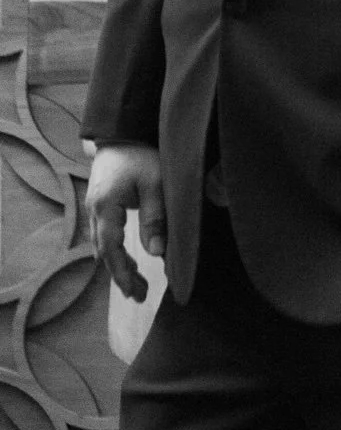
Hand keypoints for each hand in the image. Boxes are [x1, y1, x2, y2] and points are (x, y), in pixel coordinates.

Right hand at [86, 145, 165, 301]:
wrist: (121, 133)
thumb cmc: (141, 155)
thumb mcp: (155, 183)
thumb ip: (155, 217)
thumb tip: (156, 253)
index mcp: (105, 206)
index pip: (111, 248)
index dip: (122, 273)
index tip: (135, 292)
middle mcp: (94, 210)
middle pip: (105, 252)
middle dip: (121, 276)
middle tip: (139, 296)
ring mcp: (94, 208)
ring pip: (104, 246)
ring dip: (119, 266)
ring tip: (137, 287)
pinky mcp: (100, 205)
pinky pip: (105, 236)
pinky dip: (116, 253)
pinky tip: (128, 263)